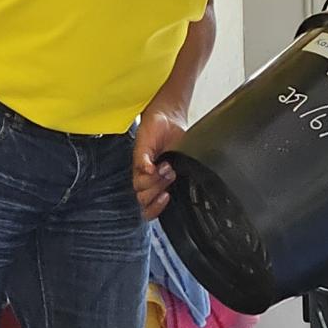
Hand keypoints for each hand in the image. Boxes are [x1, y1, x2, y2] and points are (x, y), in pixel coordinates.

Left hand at [132, 102, 186, 219]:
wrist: (169, 118)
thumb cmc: (176, 139)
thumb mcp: (183, 158)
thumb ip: (183, 172)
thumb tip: (188, 182)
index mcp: (156, 183)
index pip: (149, 208)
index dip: (156, 209)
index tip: (169, 197)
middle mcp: (146, 177)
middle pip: (143, 199)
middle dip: (159, 190)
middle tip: (171, 174)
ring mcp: (141, 166)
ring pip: (140, 186)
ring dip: (155, 179)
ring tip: (167, 165)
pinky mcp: (139, 153)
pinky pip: (139, 166)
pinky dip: (146, 168)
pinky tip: (153, 165)